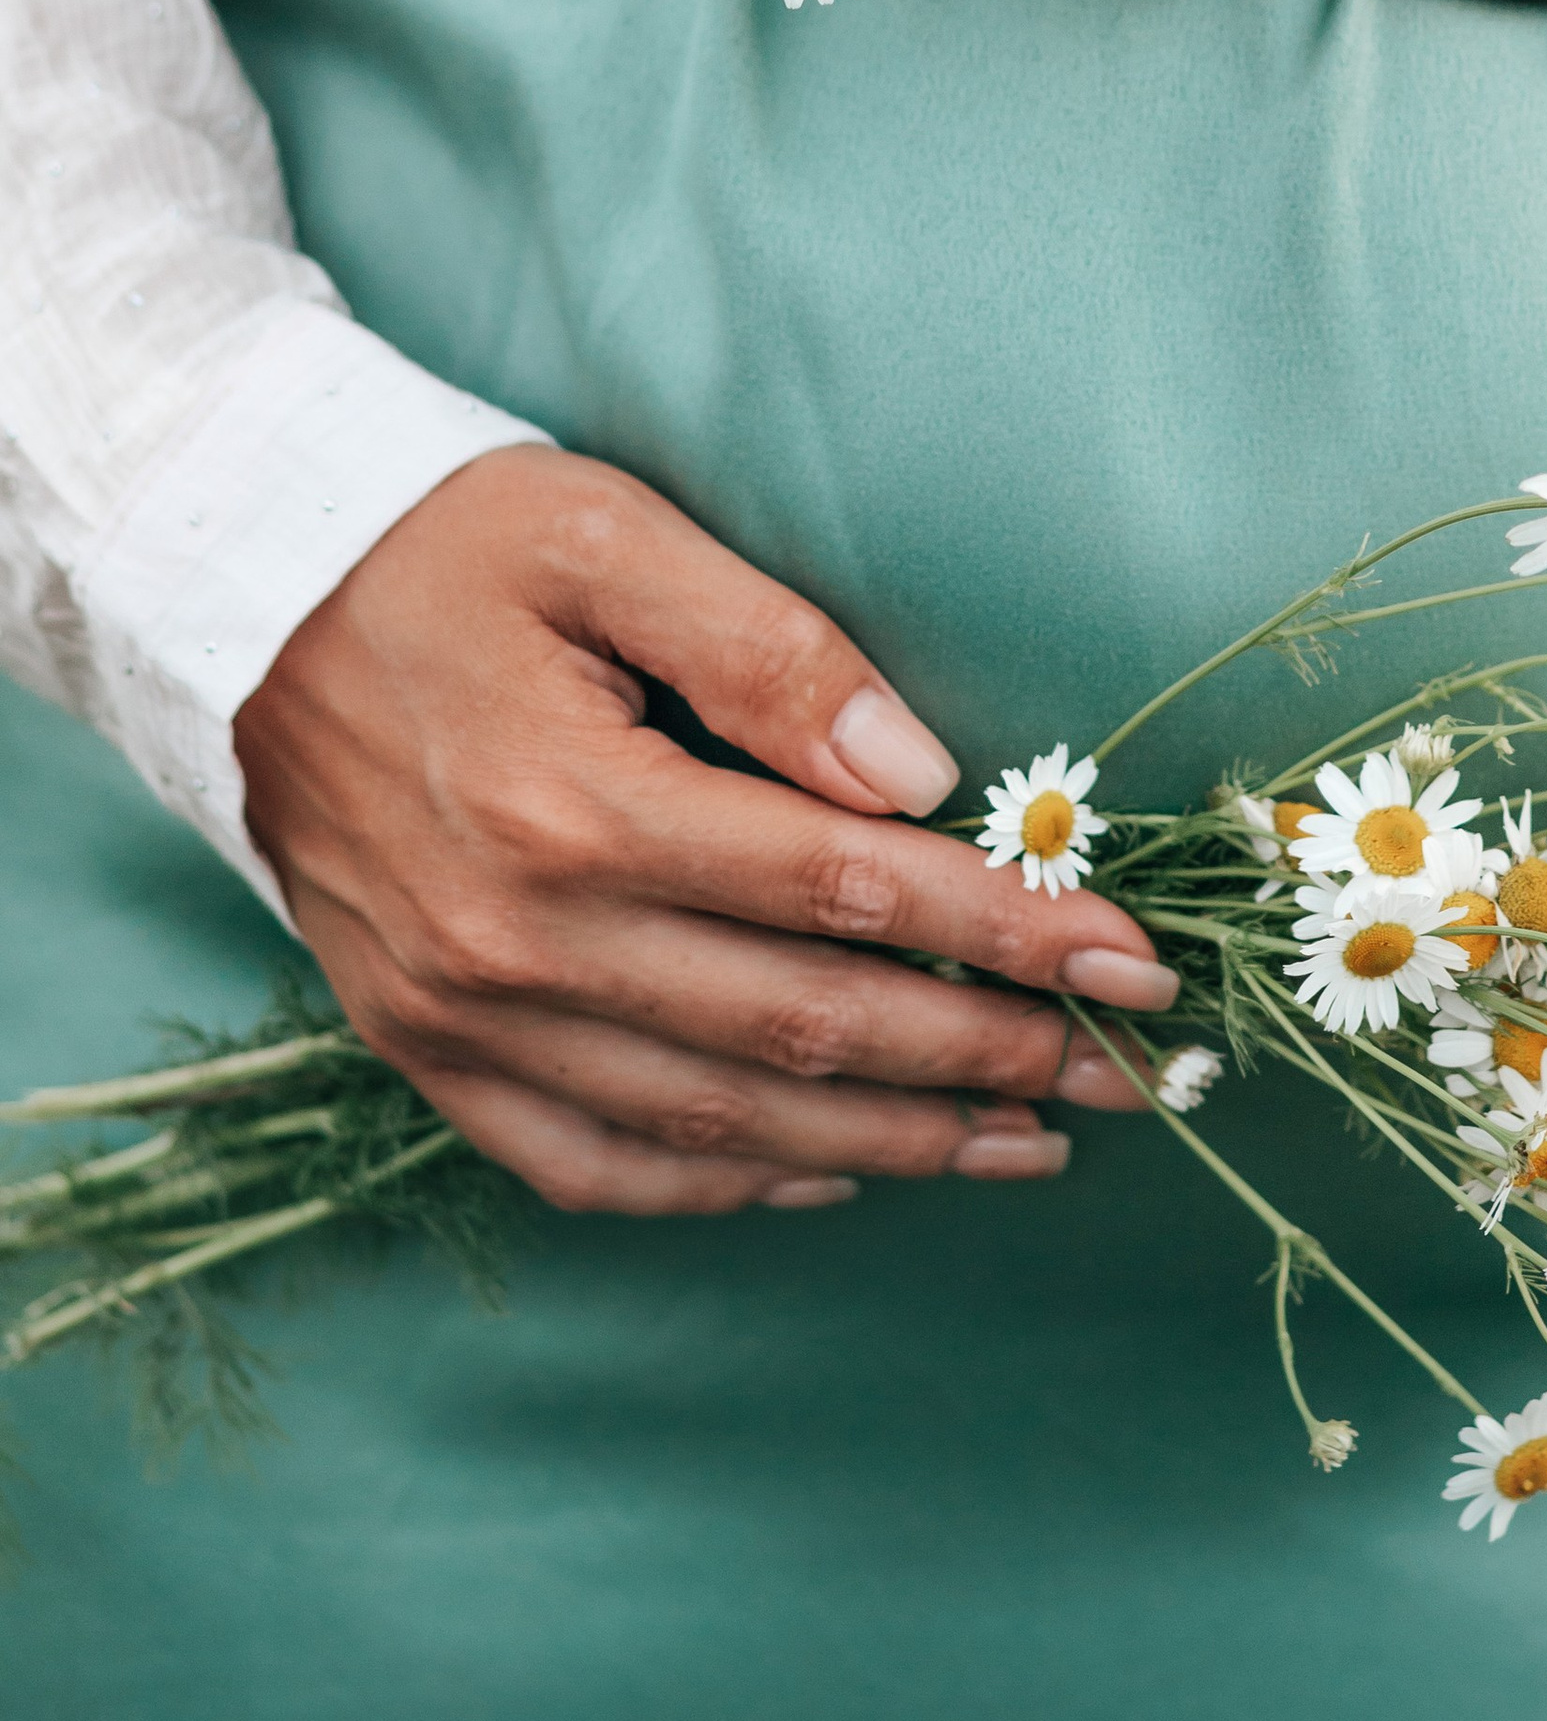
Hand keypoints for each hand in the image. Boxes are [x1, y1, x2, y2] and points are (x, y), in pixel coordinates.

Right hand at [234, 445, 1177, 1214]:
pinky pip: (597, 1165)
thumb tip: (918, 773)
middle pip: (808, 1030)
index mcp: (578, 807)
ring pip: (722, 1122)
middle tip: (1133, 1071)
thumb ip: (769, 650)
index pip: (851, 894)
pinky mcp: (425, 1047)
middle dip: (994, 1056)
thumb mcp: (606, 534)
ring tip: (1030, 1139)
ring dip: (895, 1144)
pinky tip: (833, 1174)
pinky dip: (728, 1186)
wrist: (236, 597)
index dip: (1011, 934)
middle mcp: (521, 941)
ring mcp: (464, 1015)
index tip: (1136, 958)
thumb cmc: (441, 545)